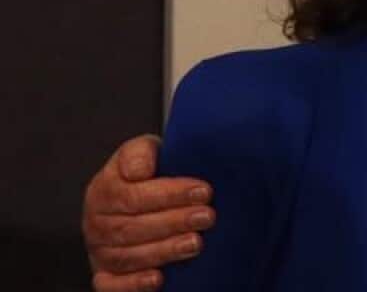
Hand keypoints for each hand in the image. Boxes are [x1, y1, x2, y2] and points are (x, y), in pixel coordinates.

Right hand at [82, 134, 215, 291]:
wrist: (135, 194)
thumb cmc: (147, 172)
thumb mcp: (143, 151)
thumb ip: (141, 153)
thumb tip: (140, 170)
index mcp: (103, 189)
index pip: (133, 195)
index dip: (169, 194)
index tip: (204, 191)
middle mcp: (96, 222)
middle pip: (132, 227)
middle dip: (174, 222)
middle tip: (207, 217)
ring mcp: (99, 250)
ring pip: (127, 256)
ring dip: (164, 251)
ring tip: (196, 243)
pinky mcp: (104, 275)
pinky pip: (111, 285)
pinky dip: (133, 284)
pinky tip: (158, 279)